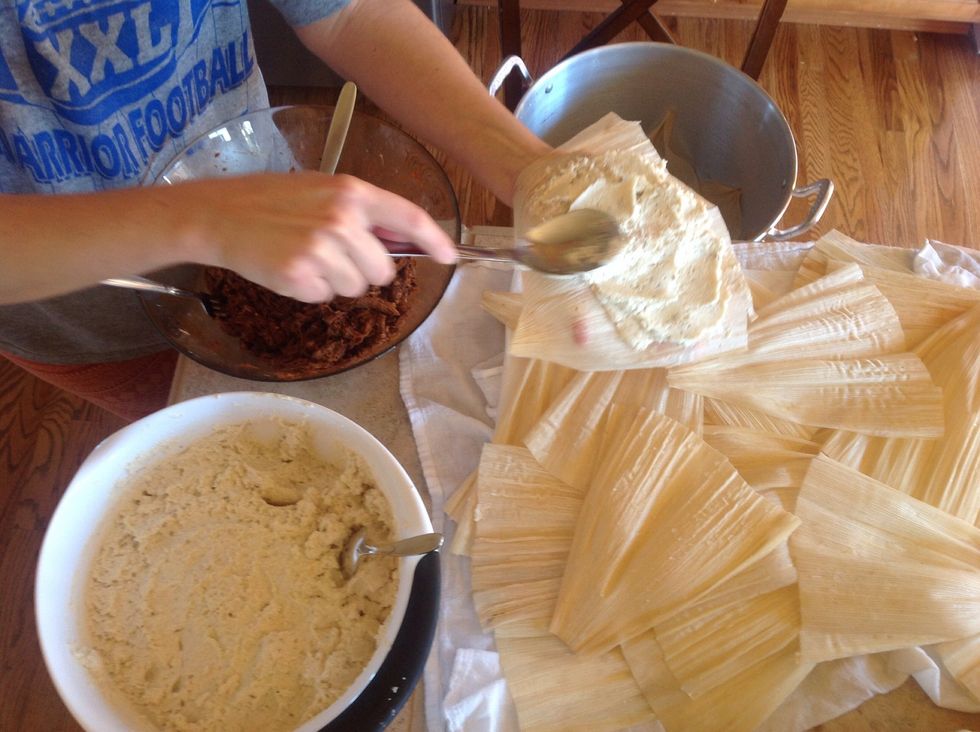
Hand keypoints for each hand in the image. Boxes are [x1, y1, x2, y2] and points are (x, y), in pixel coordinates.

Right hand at [168, 172, 456, 301]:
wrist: (217, 215)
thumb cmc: (270, 201)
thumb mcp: (321, 190)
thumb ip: (363, 212)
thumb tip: (405, 239)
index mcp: (351, 192)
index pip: (409, 217)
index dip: (435, 240)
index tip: (450, 257)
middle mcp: (342, 219)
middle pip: (383, 270)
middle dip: (362, 270)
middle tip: (327, 251)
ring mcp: (321, 248)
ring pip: (356, 287)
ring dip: (335, 281)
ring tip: (304, 256)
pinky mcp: (300, 276)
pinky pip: (325, 296)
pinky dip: (310, 289)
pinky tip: (289, 267)